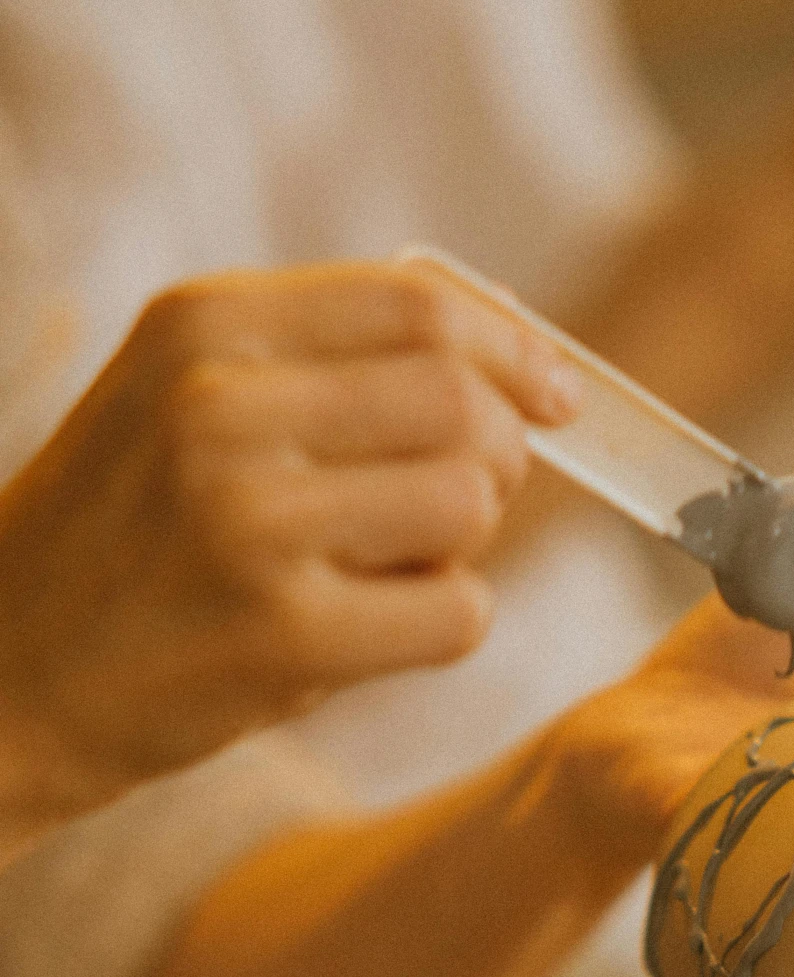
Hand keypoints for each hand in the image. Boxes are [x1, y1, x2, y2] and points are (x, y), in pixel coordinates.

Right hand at [0, 258, 577, 842]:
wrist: (2, 671)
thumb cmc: (126, 538)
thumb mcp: (182, 399)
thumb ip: (324, 359)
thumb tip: (517, 350)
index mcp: (201, 327)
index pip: (420, 305)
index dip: (514, 350)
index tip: (555, 394)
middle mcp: (220, 408)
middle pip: (464, 403)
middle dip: (499, 455)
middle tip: (463, 502)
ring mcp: (250, 522)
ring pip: (470, 504)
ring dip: (461, 547)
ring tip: (385, 568)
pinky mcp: (282, 635)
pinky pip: (458, 612)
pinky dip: (445, 624)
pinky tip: (373, 632)